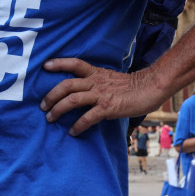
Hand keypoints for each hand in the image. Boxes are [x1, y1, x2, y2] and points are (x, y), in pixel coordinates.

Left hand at [39, 59, 166, 136]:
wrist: (152, 88)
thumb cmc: (134, 86)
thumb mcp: (112, 78)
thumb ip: (98, 83)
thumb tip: (86, 92)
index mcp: (97, 73)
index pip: (74, 64)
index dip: (59, 63)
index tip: (45, 66)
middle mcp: (96, 82)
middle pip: (66, 84)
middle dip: (51, 95)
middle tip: (42, 106)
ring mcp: (101, 94)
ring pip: (72, 100)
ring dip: (58, 109)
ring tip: (50, 118)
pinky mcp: (108, 108)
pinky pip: (87, 118)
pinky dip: (77, 126)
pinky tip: (73, 132)